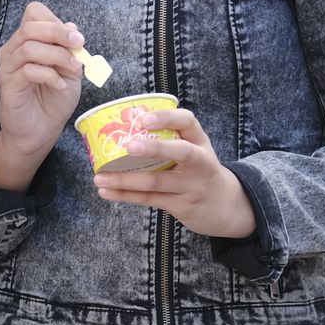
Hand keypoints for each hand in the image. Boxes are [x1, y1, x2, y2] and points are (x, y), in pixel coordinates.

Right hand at [0, 2, 84, 157]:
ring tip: (72, 70)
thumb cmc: (54, 101)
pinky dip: (49, 75)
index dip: (55, 22)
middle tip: (78, 45)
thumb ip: (70, 50)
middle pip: (30, 27)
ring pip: (29, 47)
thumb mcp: (70, 71)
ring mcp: (8, 67)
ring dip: (57, 56)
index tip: (77, 39)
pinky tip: (59, 85)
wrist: (41, 131)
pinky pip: (28, 70)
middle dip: (58, 34)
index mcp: (27, 42)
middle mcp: (14, 50)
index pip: (34, 14)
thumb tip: (71, 27)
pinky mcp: (8, 84)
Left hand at [92, 108, 256, 238]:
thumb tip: (119, 123)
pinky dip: (125, 196)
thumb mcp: (193, 147)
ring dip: (124, 180)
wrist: (225, 205)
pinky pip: (150, 199)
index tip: (142, 118)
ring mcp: (191, 186)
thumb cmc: (197, 168)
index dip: (166, 118)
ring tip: (99, 177)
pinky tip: (106, 192)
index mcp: (199, 141)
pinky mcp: (181, 206)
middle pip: (180, 153)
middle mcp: (199, 162)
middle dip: (154, 149)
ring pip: (156, 182)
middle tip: (128, 146)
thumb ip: (167, 136)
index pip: (188, 122)